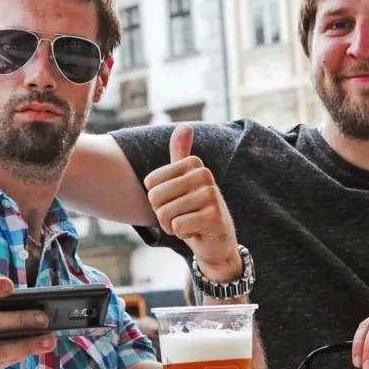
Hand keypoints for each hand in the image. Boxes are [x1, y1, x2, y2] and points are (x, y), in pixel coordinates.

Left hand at [143, 123, 240, 282]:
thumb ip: (181, 154)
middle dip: (162, 214)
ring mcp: (211, 195)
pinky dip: (182, 234)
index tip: (175, 201)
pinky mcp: (214, 217)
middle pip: (156, 197)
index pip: (150, 182)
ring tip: (189, 224)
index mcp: (194, 164)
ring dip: (172, 226)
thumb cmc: (195, 211)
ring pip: (166, 213)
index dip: (156, 199)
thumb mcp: (184, 181)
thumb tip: (185, 126)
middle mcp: (205, 175)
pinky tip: (197, 232)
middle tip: (181, 216)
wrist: (217, 242)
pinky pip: (177, 226)